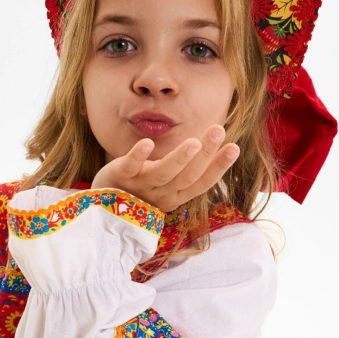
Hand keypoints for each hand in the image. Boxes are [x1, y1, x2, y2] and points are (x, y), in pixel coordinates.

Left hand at [90, 125, 239, 211]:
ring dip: (179, 158)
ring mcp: (141, 186)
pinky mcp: (120, 176)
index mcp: (176, 194)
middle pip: (187, 175)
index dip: (219, 167)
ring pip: (163, 174)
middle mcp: (161, 193)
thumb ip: (185, 171)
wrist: (104, 207)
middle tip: (219, 130)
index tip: (234, 147)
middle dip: (205, 153)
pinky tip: (148, 142)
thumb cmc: (141, 191)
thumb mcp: (166, 184)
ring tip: (193, 141)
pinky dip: (139, 155)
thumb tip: (212, 146)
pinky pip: (130, 166)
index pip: (202, 182)